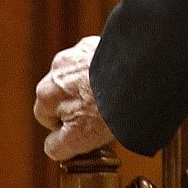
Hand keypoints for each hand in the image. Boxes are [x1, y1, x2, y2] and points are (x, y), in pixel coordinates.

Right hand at [34, 35, 114, 159]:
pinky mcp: (102, 40)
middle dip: (79, 100)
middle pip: (64, 92)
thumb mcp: (77, 140)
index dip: (68, 124)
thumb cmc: (108, 110)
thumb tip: (52, 145)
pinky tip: (125, 77)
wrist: (141, 77)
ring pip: (82, 73)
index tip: (88, 126)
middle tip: (103, 110)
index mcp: (46, 93)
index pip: (47, 115)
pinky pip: (101, 58)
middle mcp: (58, 68)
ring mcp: (80, 50)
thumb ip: (56, 147)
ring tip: (116, 94)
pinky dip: (110, 66)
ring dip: (93, 82)